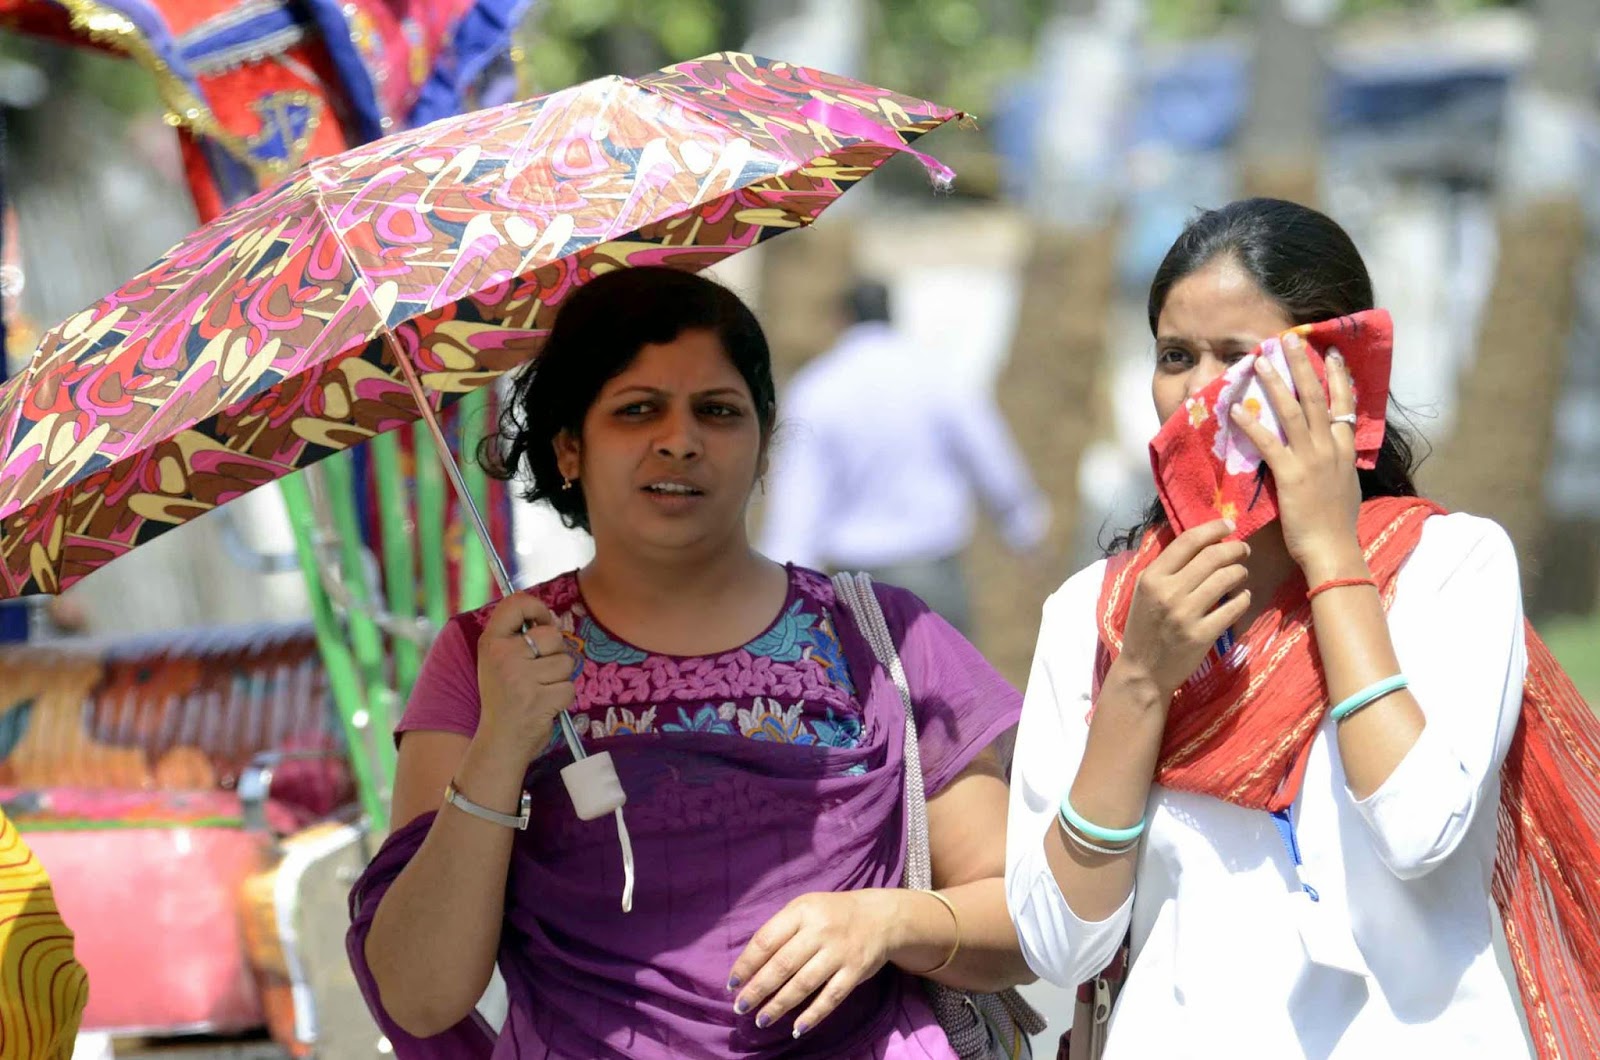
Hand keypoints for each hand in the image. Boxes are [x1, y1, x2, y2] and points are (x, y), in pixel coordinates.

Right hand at [473, 594, 576, 767]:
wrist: (500, 741)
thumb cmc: (506, 698)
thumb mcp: (499, 661)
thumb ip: (518, 637)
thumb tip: (552, 618)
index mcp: (491, 642)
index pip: (516, 603)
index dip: (537, 608)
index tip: (543, 621)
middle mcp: (503, 656)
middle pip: (553, 634)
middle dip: (556, 653)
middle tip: (539, 672)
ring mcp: (521, 678)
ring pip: (565, 662)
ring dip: (560, 678)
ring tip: (540, 690)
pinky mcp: (539, 699)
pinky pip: (569, 687)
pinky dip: (563, 698)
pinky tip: (545, 705)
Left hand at [728, 889, 900, 1037]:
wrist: (881, 917)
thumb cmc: (832, 914)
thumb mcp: (805, 909)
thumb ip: (781, 930)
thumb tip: (750, 965)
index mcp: (801, 911)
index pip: (766, 940)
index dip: (746, 964)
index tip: (732, 984)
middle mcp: (820, 931)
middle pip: (782, 965)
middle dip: (758, 989)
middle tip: (740, 1007)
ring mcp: (839, 952)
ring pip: (803, 984)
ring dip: (779, 1005)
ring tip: (761, 1020)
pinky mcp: (856, 971)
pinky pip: (831, 997)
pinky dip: (813, 1015)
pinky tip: (797, 1028)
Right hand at [1118, 518, 1251, 697]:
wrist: (1143, 671)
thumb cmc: (1144, 627)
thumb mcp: (1145, 592)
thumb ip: (1167, 569)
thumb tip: (1201, 543)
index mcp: (1151, 578)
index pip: (1188, 541)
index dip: (1213, 529)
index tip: (1229, 525)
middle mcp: (1168, 592)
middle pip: (1212, 557)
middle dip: (1234, 549)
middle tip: (1243, 549)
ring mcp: (1186, 615)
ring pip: (1226, 579)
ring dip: (1240, 571)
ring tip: (1242, 573)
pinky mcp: (1202, 635)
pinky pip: (1233, 607)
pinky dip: (1243, 598)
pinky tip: (1242, 596)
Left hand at [1230, 332, 1365, 581]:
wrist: (1334, 550)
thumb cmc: (1336, 525)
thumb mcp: (1346, 487)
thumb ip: (1338, 465)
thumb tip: (1333, 452)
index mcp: (1345, 451)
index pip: (1344, 405)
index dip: (1338, 377)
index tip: (1330, 353)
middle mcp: (1331, 449)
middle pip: (1317, 398)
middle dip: (1302, 366)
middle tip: (1287, 341)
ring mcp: (1312, 461)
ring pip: (1294, 413)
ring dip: (1275, 385)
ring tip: (1259, 362)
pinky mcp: (1291, 476)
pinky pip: (1269, 444)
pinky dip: (1253, 425)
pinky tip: (1238, 410)